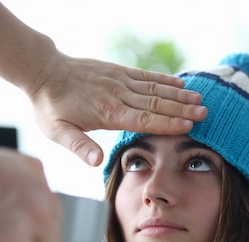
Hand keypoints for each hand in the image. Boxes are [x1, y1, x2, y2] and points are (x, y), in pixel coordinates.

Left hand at [29, 53, 207, 165]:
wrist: (43, 72)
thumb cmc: (50, 107)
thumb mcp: (57, 132)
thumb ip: (78, 146)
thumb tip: (97, 161)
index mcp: (106, 113)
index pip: (143, 120)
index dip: (167, 123)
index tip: (189, 126)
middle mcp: (117, 95)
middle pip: (154, 104)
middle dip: (181, 109)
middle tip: (205, 114)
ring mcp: (119, 81)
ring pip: (154, 89)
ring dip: (178, 94)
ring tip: (199, 99)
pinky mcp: (117, 71)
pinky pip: (145, 75)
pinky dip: (163, 79)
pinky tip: (179, 82)